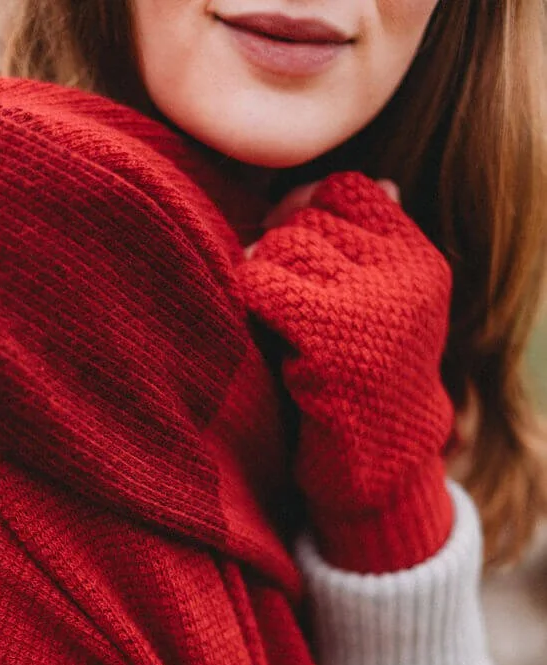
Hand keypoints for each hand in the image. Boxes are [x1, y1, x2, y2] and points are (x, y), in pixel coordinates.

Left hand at [239, 172, 455, 571]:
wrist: (380, 471)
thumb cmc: (363, 389)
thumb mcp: (377, 311)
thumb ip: (352, 251)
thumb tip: (303, 189)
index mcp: (420, 260)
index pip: (349, 190)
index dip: (306, 209)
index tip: (289, 253)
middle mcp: (404, 274)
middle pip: (308, 218)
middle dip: (279, 256)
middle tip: (277, 308)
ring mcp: (371, 303)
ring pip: (282, 246)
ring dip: (262, 281)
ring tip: (274, 327)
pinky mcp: (330, 336)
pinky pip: (262, 283)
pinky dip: (248, 302)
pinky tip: (261, 335)